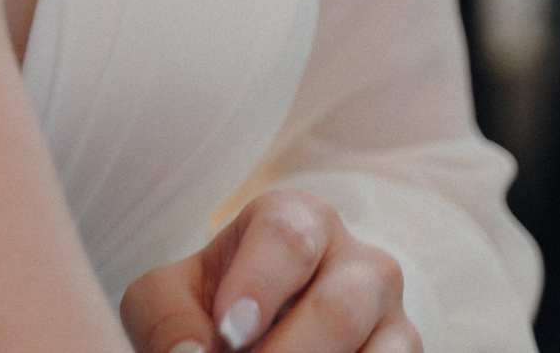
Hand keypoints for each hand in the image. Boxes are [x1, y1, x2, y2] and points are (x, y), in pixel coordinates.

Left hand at [121, 191, 418, 352]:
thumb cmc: (212, 305)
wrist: (256, 330)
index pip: (286, 237)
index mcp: (297, 219)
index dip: (258, 286)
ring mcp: (391, 314)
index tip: (228, 335)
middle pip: (338, 307)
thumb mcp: (172, 296)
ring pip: (382, 349)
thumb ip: (168, 315)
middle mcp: (358, 260)